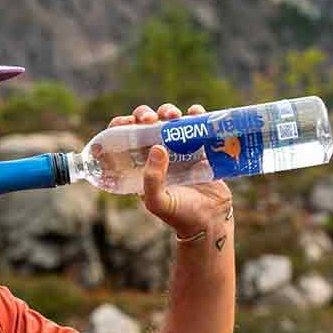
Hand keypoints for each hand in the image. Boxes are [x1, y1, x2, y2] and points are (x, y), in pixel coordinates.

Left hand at [106, 103, 232, 238]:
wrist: (210, 221)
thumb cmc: (180, 215)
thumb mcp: (158, 202)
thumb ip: (152, 180)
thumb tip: (157, 147)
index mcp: (140, 165)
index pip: (124, 138)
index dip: (122, 125)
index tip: (128, 121)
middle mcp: (157, 154)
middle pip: (146, 123)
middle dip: (146, 114)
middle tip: (152, 119)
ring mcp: (179, 149)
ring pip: (169, 120)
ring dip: (169, 111)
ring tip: (174, 115)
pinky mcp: (200, 148)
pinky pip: (196, 124)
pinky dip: (195, 114)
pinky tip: (195, 113)